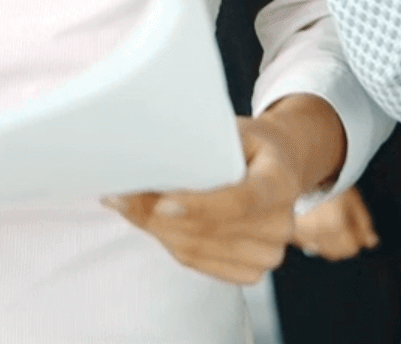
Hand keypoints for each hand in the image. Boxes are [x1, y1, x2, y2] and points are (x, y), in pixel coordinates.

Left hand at [108, 94, 347, 284]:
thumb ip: (204, 142)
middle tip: (118, 194)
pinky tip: (148, 221)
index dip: (201, 205)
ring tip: (125, 204)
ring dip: (154, 228)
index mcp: (281, 180)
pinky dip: (167, 241)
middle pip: (210, 229)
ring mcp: (268, 252)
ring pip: (195, 249)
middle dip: (157, 214)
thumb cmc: (247, 144)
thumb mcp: (233, 129)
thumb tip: (150, 150)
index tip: (163, 203)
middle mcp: (281, 223)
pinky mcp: (250, 271)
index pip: (242, 199)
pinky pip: (196, 262)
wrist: (276, 165)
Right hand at [289, 186, 379, 262]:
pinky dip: (312, 240)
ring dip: (329, 244)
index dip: (358, 239)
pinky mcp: (290, 231)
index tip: (359, 230)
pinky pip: (305, 244)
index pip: (351, 248)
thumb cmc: (326, 180)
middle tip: (346, 228)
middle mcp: (317, 233)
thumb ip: (364, 222)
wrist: (296, 170)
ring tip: (331, 225)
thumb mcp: (352, 197)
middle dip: (345, 244)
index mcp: (334, 224)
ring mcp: (301, 233)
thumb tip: (372, 242)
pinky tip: (315, 224)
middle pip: (336, 253)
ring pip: (320, 251)